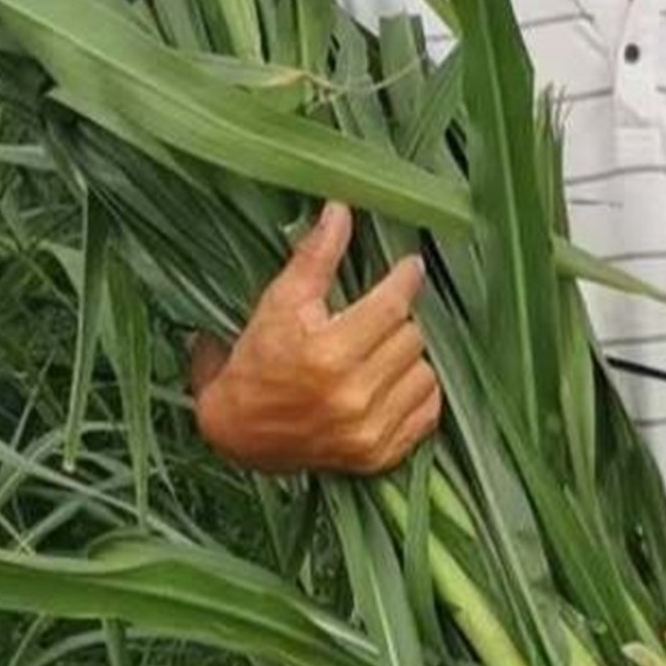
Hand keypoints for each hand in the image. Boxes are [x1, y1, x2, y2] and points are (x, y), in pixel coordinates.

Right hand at [189, 201, 441, 475]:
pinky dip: (417, 393)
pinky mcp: (379, 456)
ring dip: (409, 356)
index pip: (392, 305)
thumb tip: (341, 209)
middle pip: (411, 336)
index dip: (405, 279)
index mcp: (327, 354)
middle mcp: (353, 396)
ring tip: (381, 350)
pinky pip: (427, 412)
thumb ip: (315, 257)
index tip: (410, 266)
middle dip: (398, 319)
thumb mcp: (278, 303)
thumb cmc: (256, 361)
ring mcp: (369, 431)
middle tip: (378, 315)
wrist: (237, 434)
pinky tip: (393, 382)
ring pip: (425, 373)